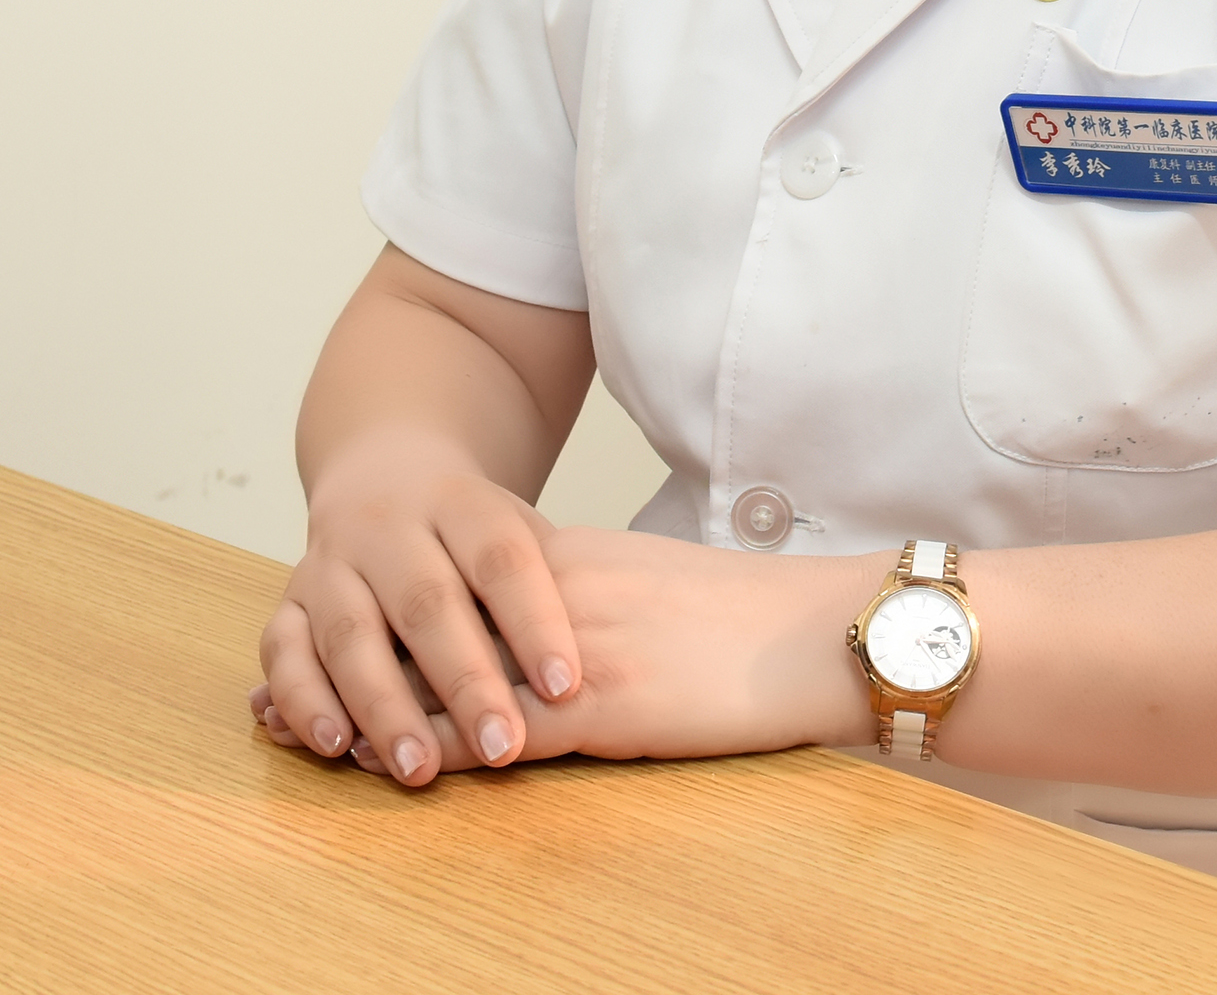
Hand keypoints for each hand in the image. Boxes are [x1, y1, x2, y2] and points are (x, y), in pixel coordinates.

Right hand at [253, 440, 583, 785]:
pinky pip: (284, 651)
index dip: (534, 620)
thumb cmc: (471, 531)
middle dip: (466, 681)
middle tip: (503, 747)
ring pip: (352, 632)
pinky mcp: (289, 602)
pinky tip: (334, 746)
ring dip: (384, 706)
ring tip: (417, 768)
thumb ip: (549, 581)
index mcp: (461, 504)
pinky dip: (304, 700)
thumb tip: (604, 653)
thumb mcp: (517, 529)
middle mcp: (390, 528)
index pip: (502, 558)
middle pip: (428, 602)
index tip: (566, 684)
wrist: (383, 471)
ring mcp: (332, 563)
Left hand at [269, 529, 884, 780]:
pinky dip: (442, 752)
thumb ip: (589, 594)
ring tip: (318, 744)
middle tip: (280, 695)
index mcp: (572, 560)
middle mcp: (556, 594)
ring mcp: (573, 648)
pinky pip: (500, 731)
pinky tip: (404, 774)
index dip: (382, 614)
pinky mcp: (601, 704)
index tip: (324, 634)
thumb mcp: (653, 583)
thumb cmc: (749, 616)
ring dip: (378, 716)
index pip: (451, 582)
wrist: (817, 627)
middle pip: (426, 624)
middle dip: (352, 663)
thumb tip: (542, 627)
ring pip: (446, 679)